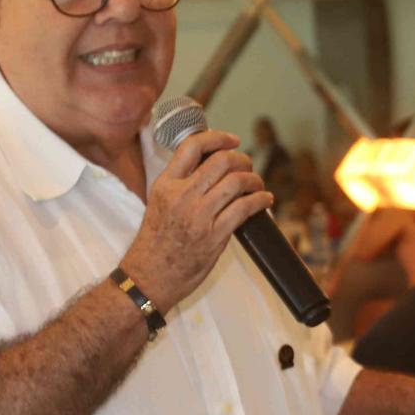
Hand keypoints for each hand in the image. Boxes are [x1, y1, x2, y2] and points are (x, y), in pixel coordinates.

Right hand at [121, 129, 271, 309]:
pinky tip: (265, 200)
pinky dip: (261, 200)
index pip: (192, 146)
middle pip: (222, 160)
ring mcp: (199, 216)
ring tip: (257, 185)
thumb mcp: (159, 203)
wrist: (149, 277)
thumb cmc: (155, 242)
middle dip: (242, 159)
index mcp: (165, 184)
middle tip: (248, 166)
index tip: (233, 140)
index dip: (218, 137)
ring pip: (237, 181)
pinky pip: (245, 208)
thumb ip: (181, 184)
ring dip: (254, 179)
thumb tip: (212, 166)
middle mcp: (182, 196)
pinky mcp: (214, 235)